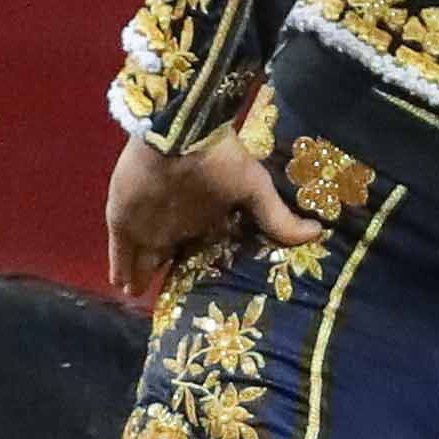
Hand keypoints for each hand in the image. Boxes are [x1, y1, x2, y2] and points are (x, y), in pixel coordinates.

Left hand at [103, 131, 315, 301]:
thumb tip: (318, 233)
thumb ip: (278, 217)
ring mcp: (147, 222)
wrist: (179, 135)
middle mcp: (174, 222)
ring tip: (138, 295)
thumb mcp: (254, 188)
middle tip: (165, 303)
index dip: (198, 268)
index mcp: (202, 217)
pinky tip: (122, 286)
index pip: (198, 249)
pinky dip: (120, 268)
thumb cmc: (218, 159)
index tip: (203, 292)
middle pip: (167, 256)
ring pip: (141, 257)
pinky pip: (120, 252)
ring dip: (139, 276)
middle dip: (164, 276)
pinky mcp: (123, 221)